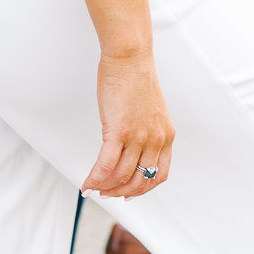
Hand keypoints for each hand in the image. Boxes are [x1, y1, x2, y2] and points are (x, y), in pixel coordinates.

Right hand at [82, 54, 174, 198]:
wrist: (130, 58)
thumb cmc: (136, 80)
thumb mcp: (151, 112)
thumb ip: (146, 133)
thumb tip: (129, 150)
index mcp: (166, 136)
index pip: (158, 175)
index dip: (142, 189)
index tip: (129, 194)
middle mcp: (155, 140)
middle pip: (139, 180)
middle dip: (121, 192)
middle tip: (107, 194)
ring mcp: (138, 137)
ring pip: (121, 176)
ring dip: (106, 187)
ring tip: (95, 187)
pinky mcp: (118, 131)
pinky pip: (105, 164)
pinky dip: (95, 178)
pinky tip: (87, 183)